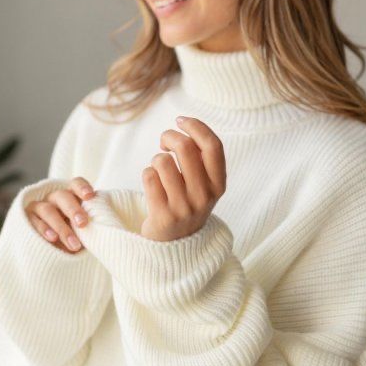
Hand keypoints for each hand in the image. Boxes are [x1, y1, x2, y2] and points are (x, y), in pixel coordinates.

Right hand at [25, 177, 95, 252]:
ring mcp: (39, 207)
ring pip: (48, 210)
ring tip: (74, 245)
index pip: (76, 184)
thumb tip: (106, 230)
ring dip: (61, 227)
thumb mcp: (86, 230)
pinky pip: (34, 221)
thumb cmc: (76, 237)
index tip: (90, 196)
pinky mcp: (27, 218)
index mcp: (72, 196)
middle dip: (74, 209)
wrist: (51, 251)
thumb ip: (92, 225)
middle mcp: (55, 198)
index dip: (82, 187)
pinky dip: (44, 229)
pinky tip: (53, 238)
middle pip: (63, 197)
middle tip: (83, 223)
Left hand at [140, 116, 225, 241]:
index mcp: (218, 185)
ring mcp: (184, 207)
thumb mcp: (204, 184)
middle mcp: (204, 197)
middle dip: (170, 136)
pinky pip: (148, 177)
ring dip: (156, 159)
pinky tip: (152, 184)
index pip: (213, 146)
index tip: (181, 120)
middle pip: (185, 148)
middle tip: (164, 142)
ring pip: (162, 161)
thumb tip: (185, 128)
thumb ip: (201, 159)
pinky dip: (147, 174)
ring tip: (159, 169)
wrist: (177, 245)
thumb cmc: (188, 203)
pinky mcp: (163, 215)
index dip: (196, 126)